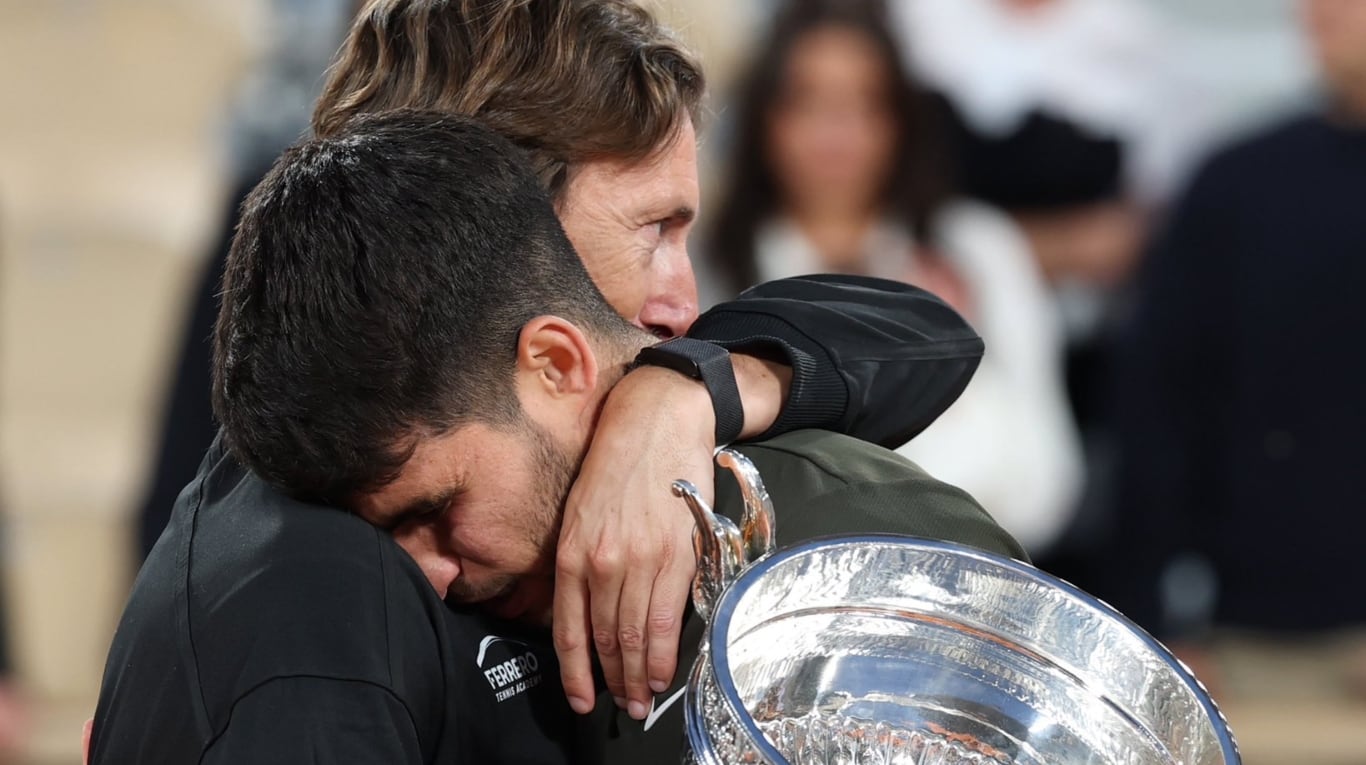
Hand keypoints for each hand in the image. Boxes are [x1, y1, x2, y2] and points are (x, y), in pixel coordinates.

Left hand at [553, 366, 715, 719]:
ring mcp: (640, 560)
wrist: (658, 418)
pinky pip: (667, 618)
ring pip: (636, 636)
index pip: (568, 630)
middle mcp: (601, 562)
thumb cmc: (618, 461)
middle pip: (606, 639)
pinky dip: (665, 653)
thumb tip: (590, 612)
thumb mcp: (581, 510)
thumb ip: (582, 560)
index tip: (581, 700)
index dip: (575, 673)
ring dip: (639, 676)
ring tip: (643, 699)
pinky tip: (664, 672)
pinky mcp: (677, 554)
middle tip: (622, 707)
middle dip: (613, 680)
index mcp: (571, 552)